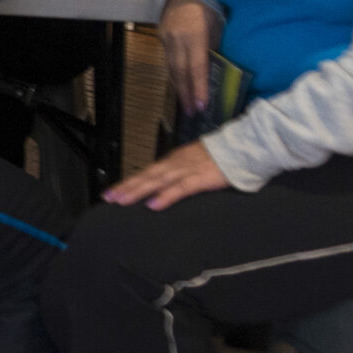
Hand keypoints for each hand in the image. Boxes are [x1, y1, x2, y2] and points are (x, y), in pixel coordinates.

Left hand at [104, 141, 227, 209]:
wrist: (244, 147)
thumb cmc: (221, 159)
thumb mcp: (195, 163)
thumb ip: (180, 174)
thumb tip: (165, 188)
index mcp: (174, 160)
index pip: (147, 172)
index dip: (129, 182)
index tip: (112, 192)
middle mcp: (176, 163)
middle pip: (147, 175)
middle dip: (126, 186)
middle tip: (108, 197)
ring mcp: (188, 169)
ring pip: (158, 181)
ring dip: (138, 190)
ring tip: (122, 200)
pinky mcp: (201, 178)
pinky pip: (180, 188)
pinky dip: (166, 196)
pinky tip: (153, 204)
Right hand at [157, 0, 219, 114]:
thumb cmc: (209, 7)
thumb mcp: (218, 26)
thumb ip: (216, 48)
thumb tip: (219, 73)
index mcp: (194, 33)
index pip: (197, 65)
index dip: (198, 87)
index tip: (201, 106)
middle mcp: (177, 37)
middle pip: (181, 70)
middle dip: (187, 93)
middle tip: (192, 113)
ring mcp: (166, 38)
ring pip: (172, 67)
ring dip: (180, 88)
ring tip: (186, 105)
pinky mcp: (161, 38)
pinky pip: (168, 61)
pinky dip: (175, 76)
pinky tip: (180, 86)